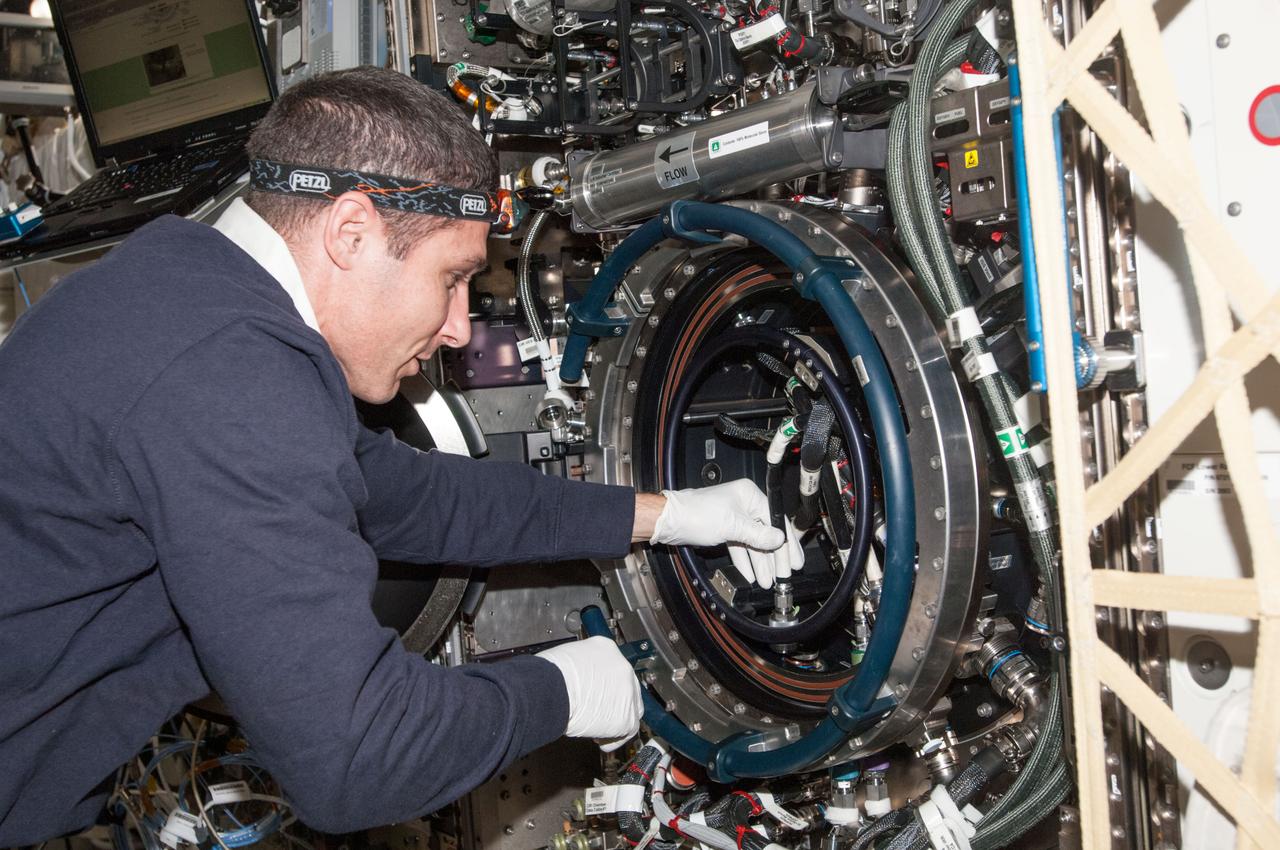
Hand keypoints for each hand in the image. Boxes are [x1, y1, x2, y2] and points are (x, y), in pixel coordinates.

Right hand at [537, 636, 642, 751]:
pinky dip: (614, 738)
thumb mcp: (567, 658)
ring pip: (632, 708)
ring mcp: (627, 692)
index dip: (604, 685)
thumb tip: (576, 681)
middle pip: (627, 687)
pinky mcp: (627, 716)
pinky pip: (627, 730)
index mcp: (606, 648)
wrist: (551, 689)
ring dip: (616, 719)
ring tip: (598, 728)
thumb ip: (579, 669)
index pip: (612, 668)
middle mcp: (622, 667)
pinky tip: (601, 740)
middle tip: (599, 712)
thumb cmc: (550, 675)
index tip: (596, 693)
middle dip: (615, 701)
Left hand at [649, 480, 792, 587]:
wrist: (669, 521)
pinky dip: (745, 561)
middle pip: (766, 534)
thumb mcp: (732, 525)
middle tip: (783, 574)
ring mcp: (734, 518)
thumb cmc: (695, 513)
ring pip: (753, 544)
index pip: (776, 520)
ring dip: (760, 563)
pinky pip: (740, 547)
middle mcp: (743, 505)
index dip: (786, 542)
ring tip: (767, 581)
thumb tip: (778, 539)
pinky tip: (751, 575)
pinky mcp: (724, 530)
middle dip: (774, 557)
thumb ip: (758, 534)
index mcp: (748, 495)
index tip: (793, 559)